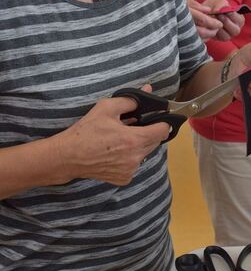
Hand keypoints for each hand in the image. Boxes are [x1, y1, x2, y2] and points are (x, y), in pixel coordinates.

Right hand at [54, 88, 169, 185]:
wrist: (69, 156)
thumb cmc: (86, 131)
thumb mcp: (105, 108)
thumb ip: (129, 101)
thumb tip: (147, 91)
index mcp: (134, 139)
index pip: (163, 131)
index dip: (162, 122)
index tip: (158, 119)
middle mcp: (136, 157)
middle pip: (154, 142)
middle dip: (148, 133)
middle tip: (132, 127)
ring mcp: (130, 170)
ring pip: (144, 154)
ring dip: (138, 146)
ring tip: (120, 140)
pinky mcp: (124, 178)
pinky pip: (134, 165)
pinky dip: (129, 158)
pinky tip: (115, 153)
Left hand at [190, 0, 245, 41]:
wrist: (207, 11)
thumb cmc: (217, 6)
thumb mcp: (220, 2)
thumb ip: (221, 5)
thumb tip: (217, 11)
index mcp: (239, 20)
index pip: (239, 20)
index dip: (232, 15)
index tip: (224, 10)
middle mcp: (235, 30)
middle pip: (235, 30)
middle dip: (226, 22)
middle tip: (218, 15)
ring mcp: (228, 36)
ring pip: (226, 36)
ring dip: (219, 28)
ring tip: (212, 20)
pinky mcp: (218, 39)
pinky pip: (217, 38)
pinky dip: (212, 32)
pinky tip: (208, 25)